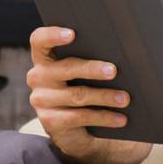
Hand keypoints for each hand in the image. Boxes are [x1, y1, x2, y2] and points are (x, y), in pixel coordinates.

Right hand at [25, 26, 142, 162]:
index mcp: (44, 59)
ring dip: (104, 96)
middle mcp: (38, 77)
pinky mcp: (50, 122)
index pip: (39, 40)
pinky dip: (103, 117)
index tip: (72, 34)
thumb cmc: (81, 89)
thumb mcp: (81, 74)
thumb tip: (119, 57)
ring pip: (77, 95)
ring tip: (125, 98)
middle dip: (92, 69)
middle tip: (113, 71)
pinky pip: (80, 117)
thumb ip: (89, 60)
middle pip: (66, 68)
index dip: (53, 35)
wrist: (72, 129)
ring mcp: (42, 100)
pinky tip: (120, 118)